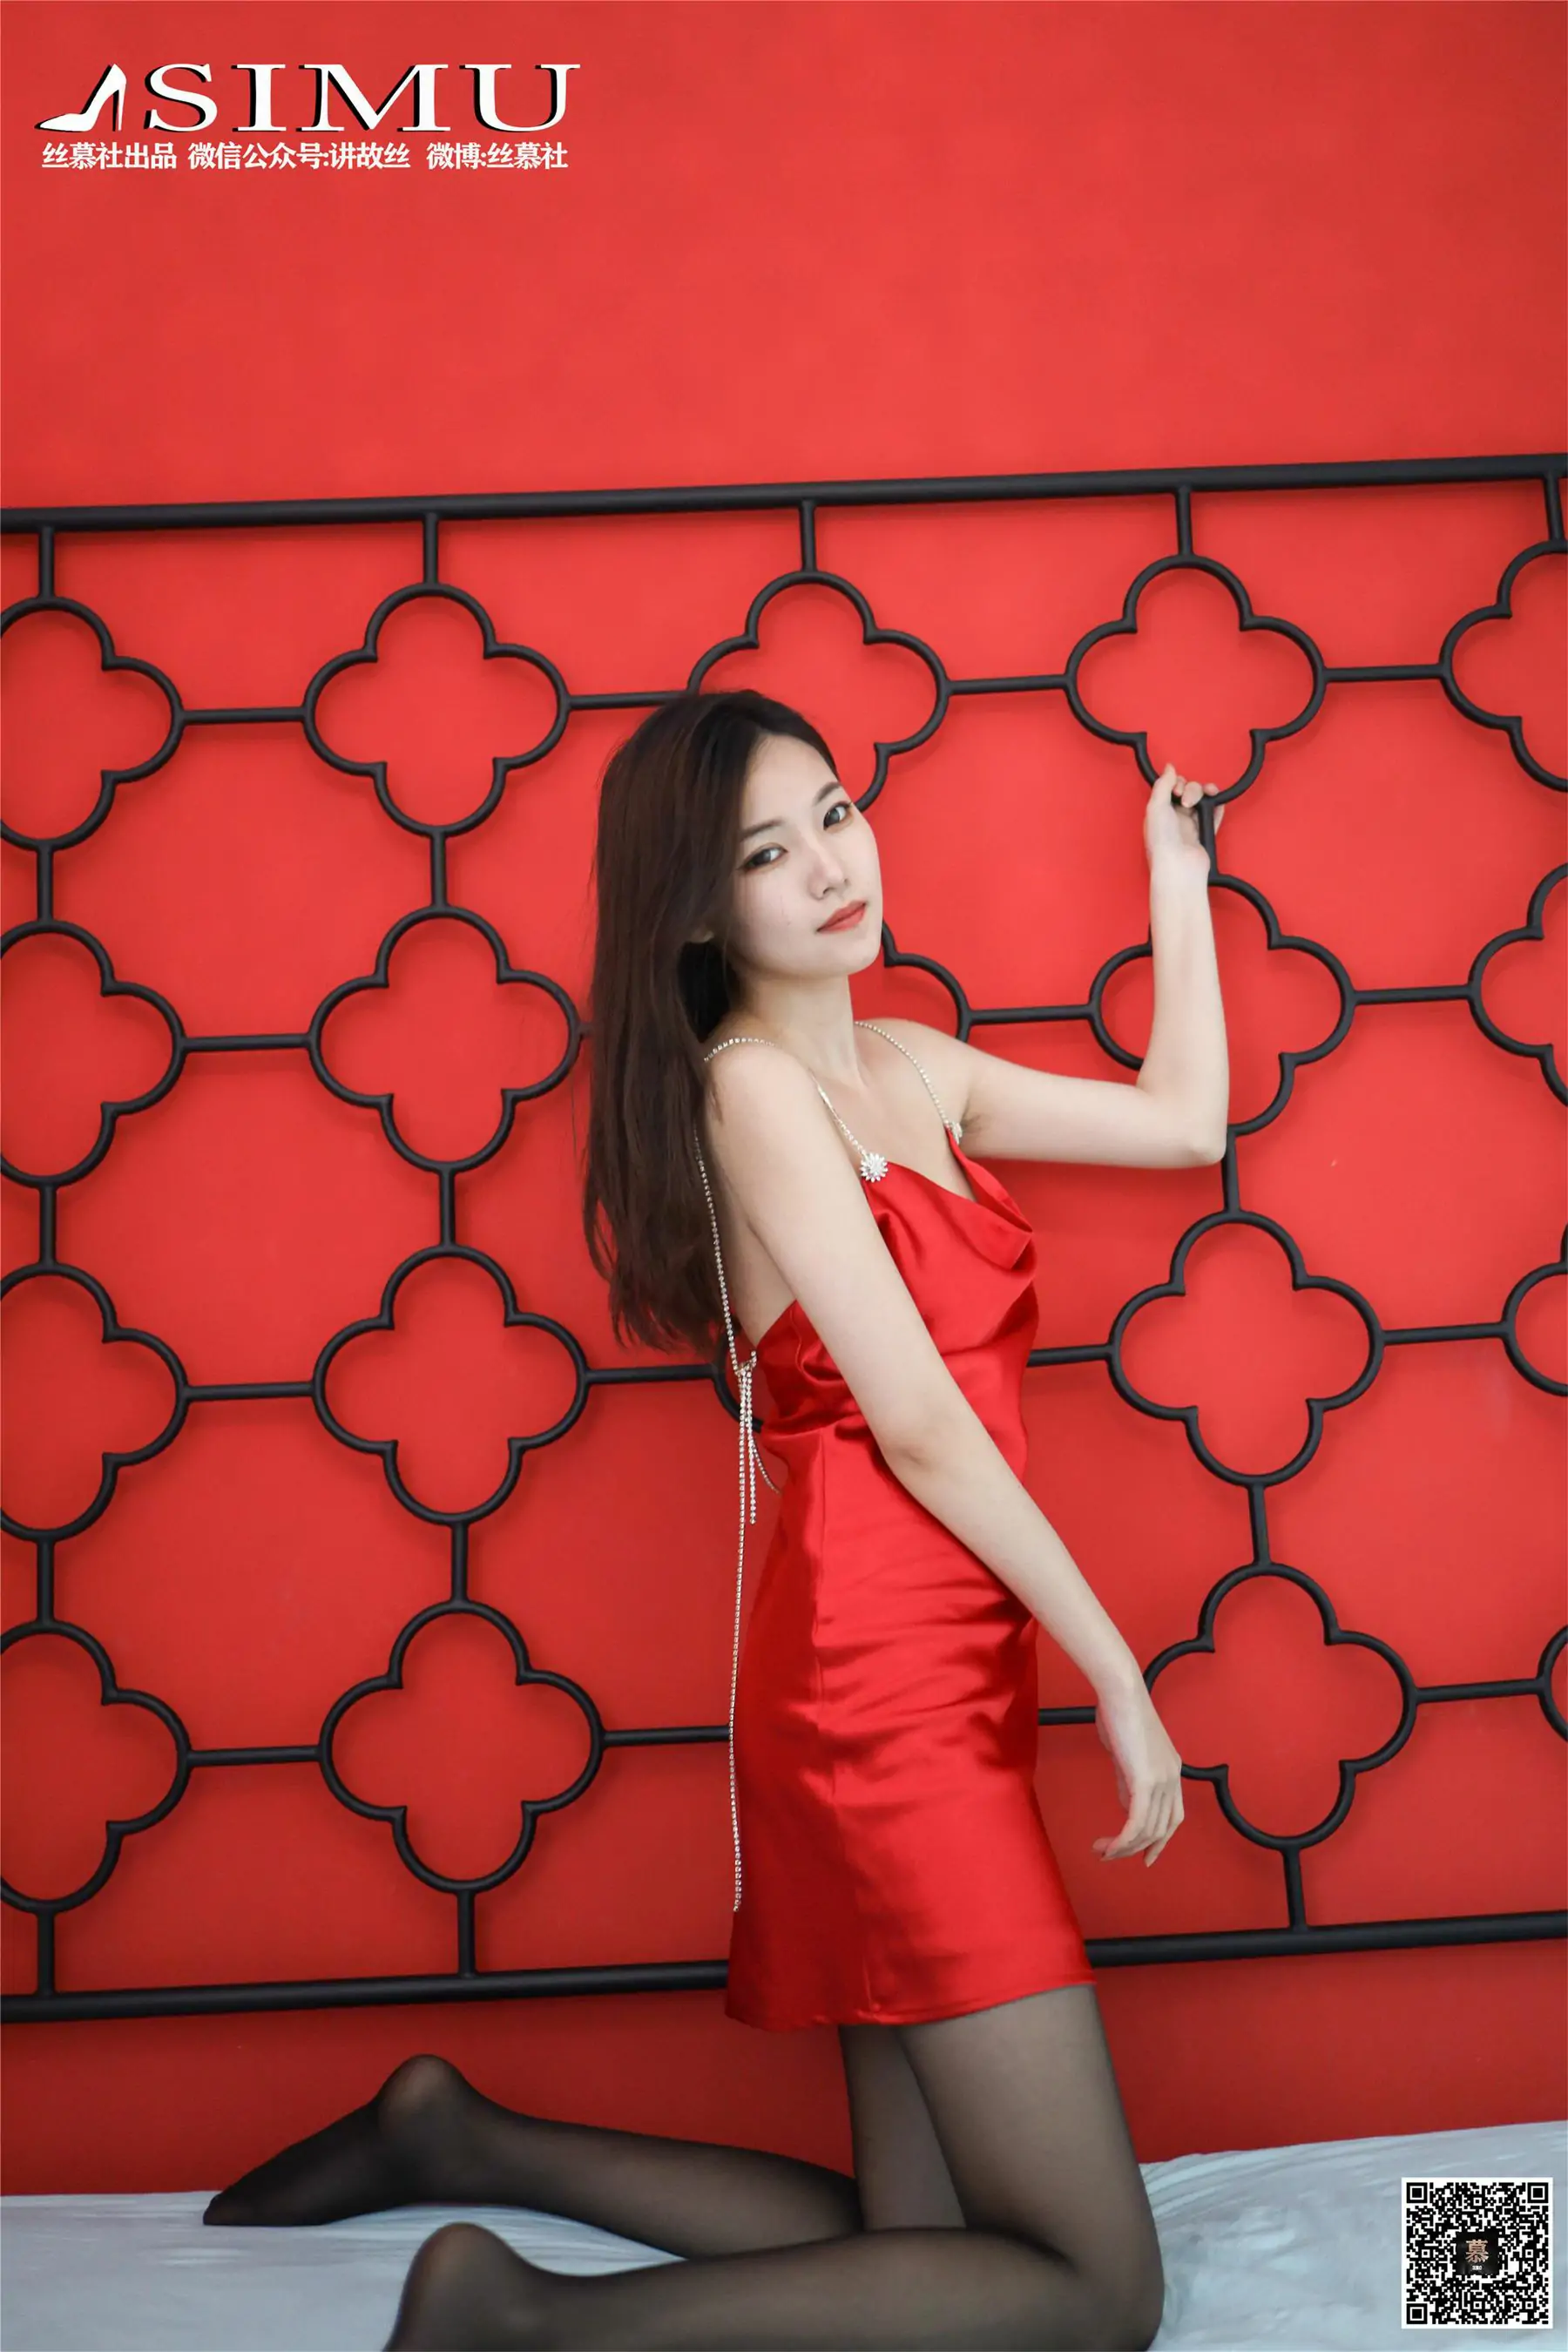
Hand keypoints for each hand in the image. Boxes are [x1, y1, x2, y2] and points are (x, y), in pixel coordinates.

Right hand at [1092, 1674, 1184, 1865]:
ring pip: (1147, 1830)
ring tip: (1102, 1851)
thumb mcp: (1126, 1753)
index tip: (1144, 1855)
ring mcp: (1161, 1780)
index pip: (1173, 1816)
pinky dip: (1123, 1839)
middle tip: (1112, 1856)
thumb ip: (1128, 1779)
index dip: (1160, 1840)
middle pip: (1162, 1828)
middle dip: (1138, 1848)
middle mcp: (1172, 1778)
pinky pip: (1136, 1822)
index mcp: (1172, 1770)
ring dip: (1123, 1846)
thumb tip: (1126, 1804)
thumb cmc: (1118, 1713)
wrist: (1120, 1693)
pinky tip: (1108, 1845)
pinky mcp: (1145, 1781)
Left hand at [1144, 761, 1222, 876]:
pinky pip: (1214, 815)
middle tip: (1186, 800)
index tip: (1177, 789)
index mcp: (1159, 811)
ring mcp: (1190, 825)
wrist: (1178, 866)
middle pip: (1188, 791)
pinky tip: (1218, 803)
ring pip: (1202, 800)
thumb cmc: (1162, 841)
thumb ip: (1162, 784)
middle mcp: (1174, 817)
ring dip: (1205, 794)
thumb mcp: (1155, 807)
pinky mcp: (1205, 833)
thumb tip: (1169, 767)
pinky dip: (1218, 807)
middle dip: (1191, 789)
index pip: (1171, 787)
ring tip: (1204, 799)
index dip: (1177, 782)